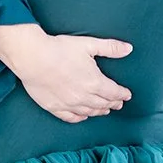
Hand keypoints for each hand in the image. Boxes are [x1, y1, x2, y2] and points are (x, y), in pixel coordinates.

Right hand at [0, 23, 133, 122]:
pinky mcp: (55, 107)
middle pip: (103, 103)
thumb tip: (128, 49)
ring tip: (104, 110)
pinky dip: (80, 117)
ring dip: (99, 111)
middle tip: (118, 103)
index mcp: (95, 82)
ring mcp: (69, 104)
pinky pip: (71, 117)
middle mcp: (84, 97)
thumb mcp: (88, 44)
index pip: (114, 92)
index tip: (127, 95)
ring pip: (89, 111)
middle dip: (113, 103)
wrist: (33, 58)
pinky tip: (83, 115)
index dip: (122, 94)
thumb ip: (110, 48)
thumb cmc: (60, 49)